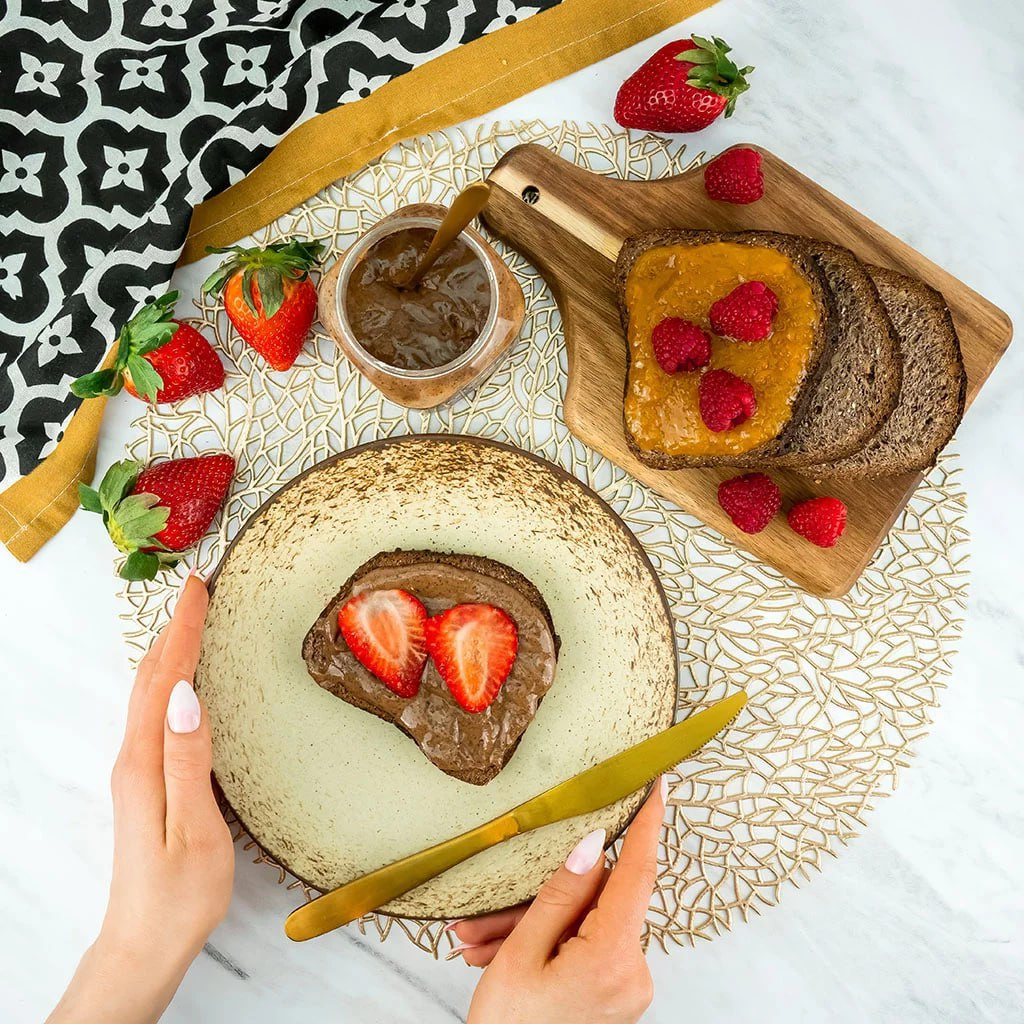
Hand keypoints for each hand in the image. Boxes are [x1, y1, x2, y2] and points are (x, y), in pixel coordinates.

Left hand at [48, 574, 233, 1023]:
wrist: (143, 944)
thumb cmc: (178, 895)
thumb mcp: (193, 830)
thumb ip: (188, 761)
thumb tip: (188, 696)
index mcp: (145, 764)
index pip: (165, 681)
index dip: (182, 631)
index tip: (198, 588)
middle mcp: (133, 760)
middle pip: (151, 680)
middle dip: (174, 630)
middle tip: (197, 589)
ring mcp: (135, 771)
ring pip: (150, 695)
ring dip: (169, 651)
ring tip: (191, 619)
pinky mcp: (144, 782)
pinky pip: (155, 714)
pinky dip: (169, 681)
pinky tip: (182, 680)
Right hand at [453, 777, 665, 1023]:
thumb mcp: (521, 956)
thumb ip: (560, 894)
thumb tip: (592, 844)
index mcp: (615, 956)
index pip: (638, 873)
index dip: (648, 823)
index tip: (659, 783)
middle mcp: (632, 972)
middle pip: (592, 903)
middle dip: (537, 899)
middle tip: (485, 915)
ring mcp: (626, 987)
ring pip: (581, 926)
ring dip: (530, 928)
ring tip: (478, 944)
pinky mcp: (615, 996)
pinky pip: (582, 949)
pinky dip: (544, 946)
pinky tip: (498, 955)